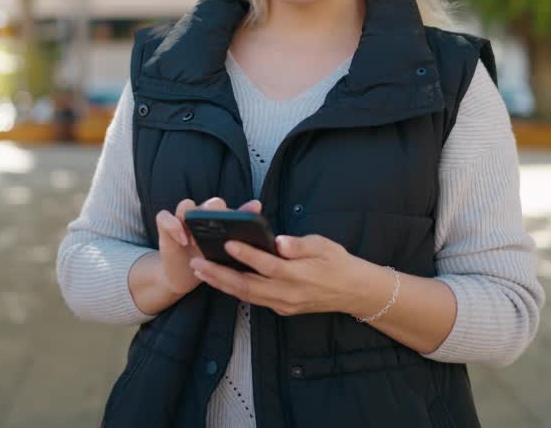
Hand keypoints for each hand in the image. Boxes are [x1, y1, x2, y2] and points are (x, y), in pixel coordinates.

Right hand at [154, 197, 261, 299]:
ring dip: (193, 216)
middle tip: (220, 222)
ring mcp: (183, 220)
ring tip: (196, 236)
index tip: (255, 210)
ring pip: (186, 205)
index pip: (234, 210)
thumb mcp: (226, 254)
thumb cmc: (208, 261)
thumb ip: (240, 238)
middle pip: (210, 203)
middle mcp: (202, 216)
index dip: (242, 208)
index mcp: (219, 221)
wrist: (184, 275)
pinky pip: (164, 217)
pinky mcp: (166, 228)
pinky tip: (183, 239)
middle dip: (216, 209)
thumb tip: (259, 215)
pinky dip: (172, 224)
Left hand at [190, 233, 366, 316]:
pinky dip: (235, 291)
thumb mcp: (324, 246)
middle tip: (196, 264)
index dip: (246, 255)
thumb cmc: (338, 263)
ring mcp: (284, 304)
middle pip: (247, 286)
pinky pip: (254, 300)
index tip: (228, 243)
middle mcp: (288, 294)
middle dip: (219, 275)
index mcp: (298, 275)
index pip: (267, 265)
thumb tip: (278, 241)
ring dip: (221, 285)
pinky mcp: (283, 309)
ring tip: (200, 272)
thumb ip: (300, 244)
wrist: (354, 292)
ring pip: (247, 296)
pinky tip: (222, 281)